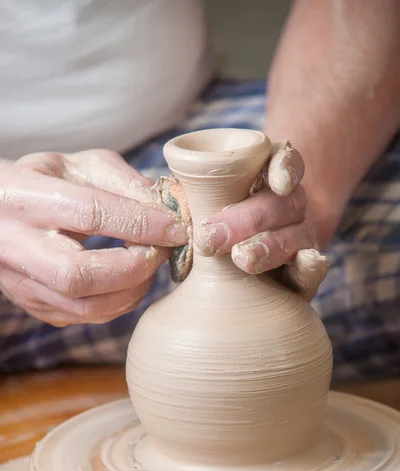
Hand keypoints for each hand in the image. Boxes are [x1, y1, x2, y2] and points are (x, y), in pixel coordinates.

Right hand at [0, 150, 187, 325]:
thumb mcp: (79, 166)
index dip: (140, 223)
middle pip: (80, 274)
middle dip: (135, 267)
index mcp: (25, 198)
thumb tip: (168, 212)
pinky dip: (120, 303)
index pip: (89, 214)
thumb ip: (123, 183)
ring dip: (133, 290)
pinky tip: (131, 282)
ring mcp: (22, 284)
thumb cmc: (44, 183)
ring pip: (85, 306)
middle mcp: (16, 246)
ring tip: (149, 265)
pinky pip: (85, 317)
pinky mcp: (35, 307)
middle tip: (161, 251)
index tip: (177, 228)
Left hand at [194, 141, 326, 298]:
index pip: (283, 162)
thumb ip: (192, 200)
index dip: (283, 168)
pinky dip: (312, 267)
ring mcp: (301, 237)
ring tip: (243, 259)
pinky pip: (312, 270)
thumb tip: (158, 211)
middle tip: (211, 238)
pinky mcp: (303, 272)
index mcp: (267, 179)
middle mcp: (290, 204)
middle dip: (248, 220)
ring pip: (295, 236)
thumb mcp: (204, 206)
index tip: (277, 181)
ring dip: (270, 246)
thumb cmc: (217, 224)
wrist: (245, 263)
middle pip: (281, 205)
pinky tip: (310, 262)